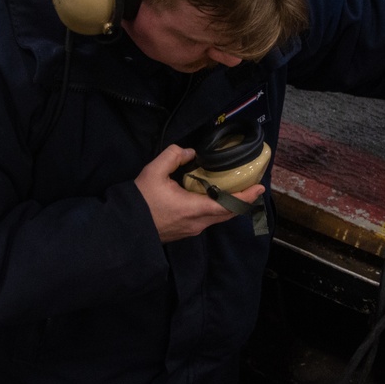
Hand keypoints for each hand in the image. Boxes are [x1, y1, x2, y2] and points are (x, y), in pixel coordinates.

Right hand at [135, 145, 265, 242]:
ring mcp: (192, 230)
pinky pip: (208, 220)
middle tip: (252, 186)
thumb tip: (190, 152)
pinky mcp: (185, 232)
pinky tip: (214, 197)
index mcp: (195, 209)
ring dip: (229, 205)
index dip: (246, 197)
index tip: (260, 187)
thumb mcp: (154, 172)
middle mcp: (198, 223)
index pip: (229, 205)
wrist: (124, 227)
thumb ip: (173, 156)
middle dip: (242, 200)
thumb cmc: (140, 200)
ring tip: (236, 189)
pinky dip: (217, 209)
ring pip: (218, 218)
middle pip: (228, 213)